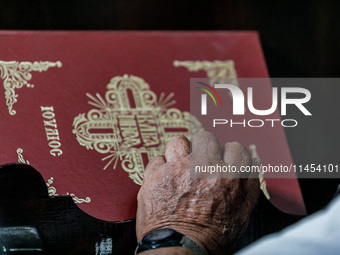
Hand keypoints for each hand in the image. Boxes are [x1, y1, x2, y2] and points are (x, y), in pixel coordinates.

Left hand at [136, 131, 259, 254]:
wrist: (180, 248)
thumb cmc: (211, 236)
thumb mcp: (242, 213)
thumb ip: (248, 185)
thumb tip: (248, 166)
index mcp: (228, 176)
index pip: (235, 148)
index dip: (229, 155)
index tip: (223, 160)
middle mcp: (203, 167)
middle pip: (206, 138)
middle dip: (205, 148)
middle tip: (200, 161)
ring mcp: (177, 168)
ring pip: (179, 142)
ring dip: (180, 152)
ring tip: (180, 164)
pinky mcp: (156, 175)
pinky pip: (158, 159)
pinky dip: (162, 168)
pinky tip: (165, 178)